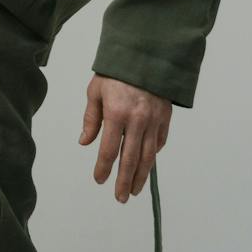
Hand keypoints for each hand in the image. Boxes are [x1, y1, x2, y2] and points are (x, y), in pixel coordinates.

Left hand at [79, 73, 169, 202]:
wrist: (146, 53)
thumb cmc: (116, 70)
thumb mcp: (96, 90)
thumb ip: (91, 118)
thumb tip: (85, 142)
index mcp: (116, 113)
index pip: (108, 150)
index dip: (103, 168)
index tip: (99, 180)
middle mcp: (137, 120)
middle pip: (131, 159)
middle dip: (125, 181)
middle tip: (120, 197)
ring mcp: (154, 120)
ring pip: (149, 156)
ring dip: (141, 176)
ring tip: (135, 190)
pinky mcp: (166, 118)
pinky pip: (159, 142)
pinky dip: (153, 155)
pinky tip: (147, 164)